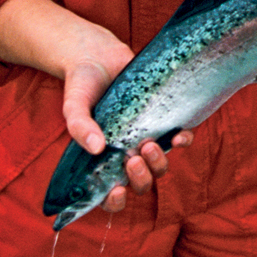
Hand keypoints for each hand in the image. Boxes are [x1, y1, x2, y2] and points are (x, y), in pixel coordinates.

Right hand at [59, 48, 194, 213]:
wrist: (98, 55)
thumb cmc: (81, 85)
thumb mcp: (74, 105)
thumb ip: (79, 126)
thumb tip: (97, 148)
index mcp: (101, 161)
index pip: (110, 195)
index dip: (115, 201)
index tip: (116, 190)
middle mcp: (125, 155)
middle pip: (141, 184)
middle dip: (141, 179)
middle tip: (132, 159)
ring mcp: (145, 139)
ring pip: (160, 167)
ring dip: (158, 163)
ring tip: (147, 145)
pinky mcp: (161, 121)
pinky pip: (178, 141)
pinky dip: (182, 142)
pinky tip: (179, 135)